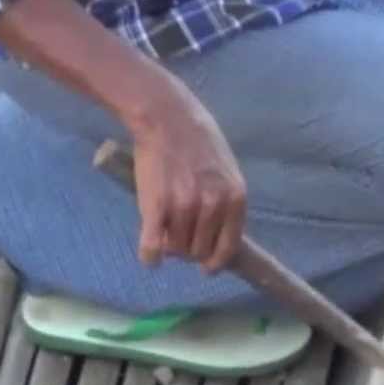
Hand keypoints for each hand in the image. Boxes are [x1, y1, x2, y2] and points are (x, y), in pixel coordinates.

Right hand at [124, 81, 246, 273]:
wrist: (165, 116)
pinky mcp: (156, 206)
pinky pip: (152, 247)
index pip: (228, 246)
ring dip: (168, 246)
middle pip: (199, 251)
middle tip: (177, 234)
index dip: (215, 261)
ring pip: (176, 249)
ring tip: (163, 228)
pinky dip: (150, 256)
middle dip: (188, 249)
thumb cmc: (196, 139)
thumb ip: (225, 201)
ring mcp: (184, 207)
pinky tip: (149, 256)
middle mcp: (213, 205)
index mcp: (235, 198)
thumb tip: (217, 236)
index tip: (206, 268)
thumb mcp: (226, 170)